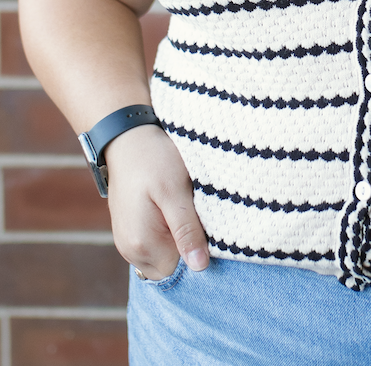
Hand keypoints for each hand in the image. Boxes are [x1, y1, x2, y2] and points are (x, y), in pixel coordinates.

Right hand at [104, 123, 208, 279]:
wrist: (125, 138)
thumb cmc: (153, 160)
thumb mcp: (175, 191)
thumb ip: (186, 230)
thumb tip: (199, 267)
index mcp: (142, 245)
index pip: (181, 270)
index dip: (198, 252)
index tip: (207, 227)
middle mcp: (131, 251)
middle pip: (171, 267)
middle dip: (188, 247)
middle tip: (196, 214)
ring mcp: (127, 243)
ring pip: (164, 257)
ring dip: (178, 239)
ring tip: (183, 209)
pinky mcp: (129, 232)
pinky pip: (154, 246)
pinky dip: (167, 233)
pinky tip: (172, 209)